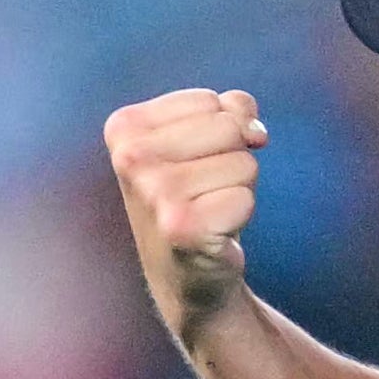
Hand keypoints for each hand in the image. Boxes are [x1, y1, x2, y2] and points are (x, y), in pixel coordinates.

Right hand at [102, 87, 266, 347]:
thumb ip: (231, 110)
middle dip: (234, 159)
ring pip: (243, 163)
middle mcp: (131, 157)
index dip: (222, 131)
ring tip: (209, 210)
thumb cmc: (196, 199)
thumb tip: (252, 128)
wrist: (185, 275)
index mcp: (125, 126)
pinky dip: (239, 216)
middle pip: (229, 128)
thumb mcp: (205, 140)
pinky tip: (214, 233)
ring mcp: (152, 192)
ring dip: (238, 189)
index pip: (211, 102)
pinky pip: (245, 198)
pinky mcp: (179, 226)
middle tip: (206, 192)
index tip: (196, 164)